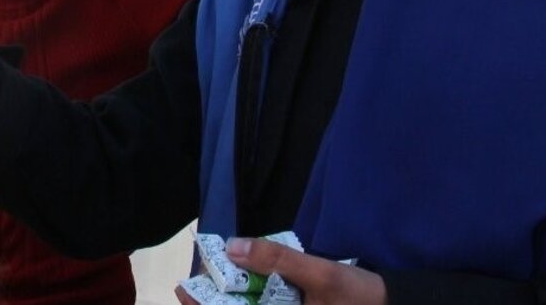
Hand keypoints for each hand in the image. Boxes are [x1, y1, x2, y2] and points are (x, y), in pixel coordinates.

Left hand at [176, 238, 384, 304]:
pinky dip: (253, 299)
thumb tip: (233, 246)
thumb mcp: (323, 274)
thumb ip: (280, 261)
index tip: (184, 290)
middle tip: (194, 282)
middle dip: (216, 302)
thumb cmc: (360, 296)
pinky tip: (245, 284)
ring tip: (216, 277)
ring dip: (232, 300)